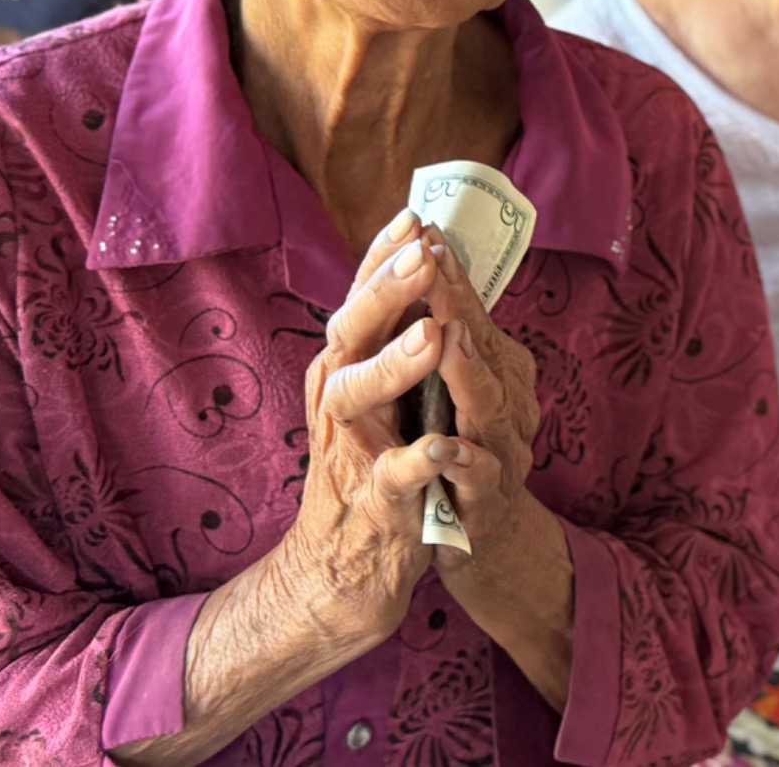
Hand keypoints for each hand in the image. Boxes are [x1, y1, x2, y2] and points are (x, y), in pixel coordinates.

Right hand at [277, 212, 455, 649]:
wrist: (346, 564)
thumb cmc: (374, 463)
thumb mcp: (380, 393)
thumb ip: (394, 336)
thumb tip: (425, 264)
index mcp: (344, 367)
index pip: (360, 299)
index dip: (383, 258)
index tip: (414, 215)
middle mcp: (337, 399)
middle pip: (349, 334)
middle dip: (386, 293)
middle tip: (422, 255)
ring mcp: (350, 450)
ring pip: (357, 399)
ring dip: (393, 366)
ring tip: (431, 336)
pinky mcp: (374, 502)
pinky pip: (391, 479)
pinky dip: (414, 463)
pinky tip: (441, 446)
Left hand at [417, 242, 564, 608]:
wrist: (489, 546)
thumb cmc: (464, 459)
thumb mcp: (457, 394)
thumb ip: (451, 343)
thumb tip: (429, 275)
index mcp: (495, 374)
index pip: (471, 315)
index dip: (451, 275)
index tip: (425, 228)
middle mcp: (507, 404)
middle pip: (483, 348)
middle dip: (457, 304)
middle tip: (434, 261)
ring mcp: (502, 453)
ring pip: (489, 407)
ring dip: (469, 372)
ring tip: (447, 337)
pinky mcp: (487, 504)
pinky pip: (479, 479)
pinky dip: (463, 462)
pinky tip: (442, 447)